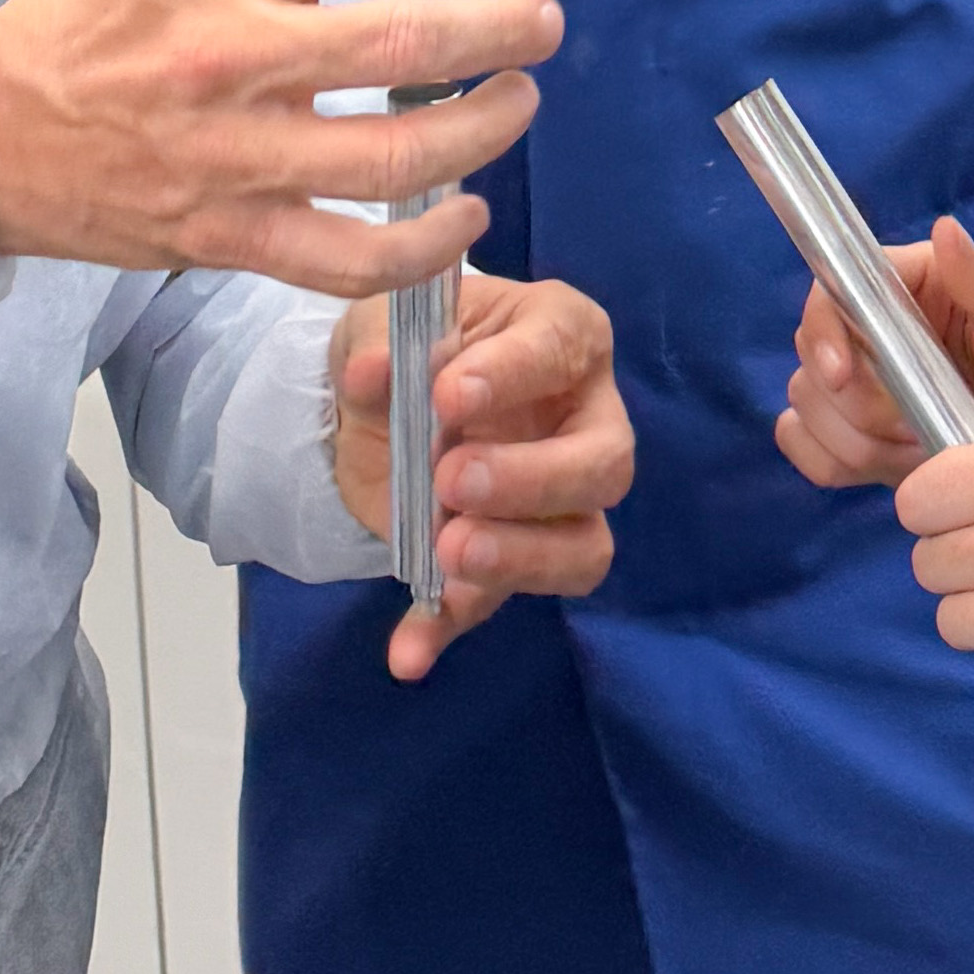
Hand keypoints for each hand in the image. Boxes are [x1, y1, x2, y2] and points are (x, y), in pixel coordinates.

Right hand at [0, 0, 556, 296]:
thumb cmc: (97, 12)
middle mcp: (238, 50)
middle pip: (404, 45)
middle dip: (500, 32)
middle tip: (545, 24)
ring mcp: (234, 152)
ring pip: (390, 157)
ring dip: (481, 131)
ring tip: (519, 101)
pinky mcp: (227, 234)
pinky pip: (345, 256)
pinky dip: (421, 248)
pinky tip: (466, 216)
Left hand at [329, 270, 632, 683]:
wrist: (377, 399)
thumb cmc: (412, 340)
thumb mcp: (386, 323)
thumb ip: (379, 346)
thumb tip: (369, 371)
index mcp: (562, 337)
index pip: (563, 348)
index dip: (515, 374)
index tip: (447, 395)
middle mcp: (583, 421)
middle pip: (604, 464)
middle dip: (533, 479)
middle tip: (453, 480)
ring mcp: (558, 503)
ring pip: (584, 547)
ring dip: (520, 559)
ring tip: (446, 552)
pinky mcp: (507, 561)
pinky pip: (492, 603)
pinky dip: (447, 627)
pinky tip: (407, 649)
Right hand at [772, 209, 973, 492]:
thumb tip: (943, 229)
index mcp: (920, 285)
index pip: (839, 288)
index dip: (827, 332)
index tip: (845, 378)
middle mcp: (885, 328)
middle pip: (814, 352)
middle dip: (849, 402)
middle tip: (910, 431)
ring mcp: (872, 384)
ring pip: (808, 401)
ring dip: (849, 438)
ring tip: (918, 453)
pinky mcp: (869, 435)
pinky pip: (811, 445)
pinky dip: (831, 461)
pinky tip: (888, 469)